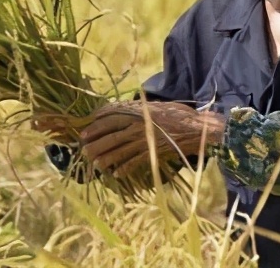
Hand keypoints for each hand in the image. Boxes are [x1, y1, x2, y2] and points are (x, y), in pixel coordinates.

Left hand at [79, 100, 224, 178]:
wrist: (195, 128)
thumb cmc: (176, 114)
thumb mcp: (153, 106)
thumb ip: (135, 109)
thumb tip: (117, 111)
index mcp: (137, 112)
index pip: (109, 118)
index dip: (95, 125)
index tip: (84, 132)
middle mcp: (138, 126)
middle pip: (111, 136)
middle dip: (95, 143)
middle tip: (83, 150)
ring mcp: (144, 141)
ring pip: (120, 150)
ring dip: (106, 158)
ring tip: (95, 164)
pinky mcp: (153, 153)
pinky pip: (135, 162)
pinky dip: (125, 168)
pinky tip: (117, 174)